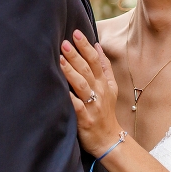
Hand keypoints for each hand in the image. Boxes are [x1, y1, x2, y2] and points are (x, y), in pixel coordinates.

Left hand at [60, 29, 123, 156]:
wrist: (109, 139)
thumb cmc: (106, 111)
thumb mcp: (111, 87)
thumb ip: (104, 66)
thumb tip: (97, 46)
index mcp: (104, 83)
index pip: (95, 60)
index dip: (86, 46)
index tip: (76, 33)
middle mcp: (99, 92)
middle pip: (87, 70)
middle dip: (76, 55)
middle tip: (64, 42)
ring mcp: (93, 105)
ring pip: (82, 85)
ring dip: (70, 71)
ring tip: (59, 59)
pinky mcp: (85, 119)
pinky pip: (77, 106)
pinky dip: (70, 98)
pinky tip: (60, 89)